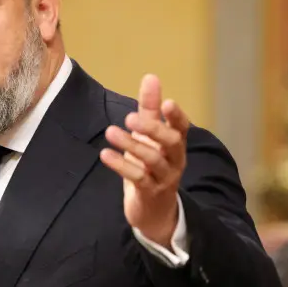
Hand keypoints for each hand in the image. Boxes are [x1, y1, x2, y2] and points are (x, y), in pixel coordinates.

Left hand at [99, 74, 189, 248]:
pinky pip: (137, 178)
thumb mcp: (149, 136)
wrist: (153, 210)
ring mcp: (164, 177)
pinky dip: (121, 166)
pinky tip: (105, 154)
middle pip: (171, 142)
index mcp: (176, 144)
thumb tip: (151, 77)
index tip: (168, 102)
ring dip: (131, 145)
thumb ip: (150, 108)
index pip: (182, 127)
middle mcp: (174, 159)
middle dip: (153, 129)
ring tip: (111, 132)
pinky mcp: (149, 192)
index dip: (176, 115)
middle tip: (130, 118)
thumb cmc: (151, 166)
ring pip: (152, 160)